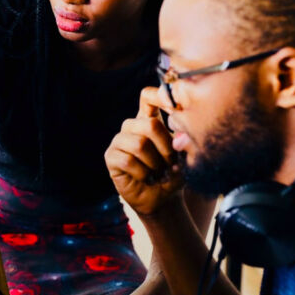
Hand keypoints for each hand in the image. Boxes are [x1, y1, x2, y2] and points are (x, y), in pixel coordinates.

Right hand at [104, 87, 183, 216]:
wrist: (161, 198)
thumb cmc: (173, 174)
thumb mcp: (183, 157)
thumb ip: (182, 143)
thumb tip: (179, 138)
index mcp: (149, 120)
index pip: (148, 97)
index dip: (158, 96)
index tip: (174, 106)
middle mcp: (132, 126)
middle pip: (150, 124)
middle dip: (166, 147)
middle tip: (172, 163)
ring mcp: (119, 140)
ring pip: (139, 144)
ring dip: (155, 163)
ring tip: (159, 172)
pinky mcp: (111, 156)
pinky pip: (128, 160)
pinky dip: (143, 173)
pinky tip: (146, 178)